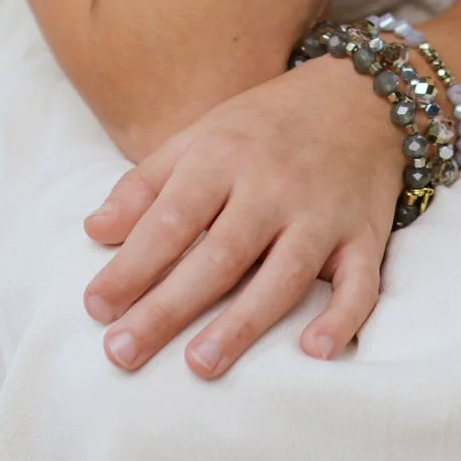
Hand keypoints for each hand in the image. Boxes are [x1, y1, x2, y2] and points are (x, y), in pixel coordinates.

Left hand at [81, 55, 403, 377]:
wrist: (361, 95)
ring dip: (243, 322)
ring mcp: (323, 213)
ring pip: (283, 275)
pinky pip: (359, 283)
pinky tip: (314, 351)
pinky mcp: (365, 235)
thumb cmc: (266, 124)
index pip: (172, 219)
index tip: (96, 307)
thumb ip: (146, 184)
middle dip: (169, 307)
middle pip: (219, 255)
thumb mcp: (201, 134)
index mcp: (224, 157)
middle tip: (123, 351)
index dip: (132, 265)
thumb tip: (95, 231)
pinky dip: (341, 318)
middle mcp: (273, 186)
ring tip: (200, 365)